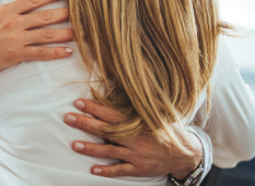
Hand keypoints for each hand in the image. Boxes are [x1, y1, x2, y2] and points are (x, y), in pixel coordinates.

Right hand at [0, 0, 73, 96]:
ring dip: (66, 33)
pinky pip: (40, 53)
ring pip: (46, 34)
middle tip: (81, 11)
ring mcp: (16, 40)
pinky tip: (68, 51)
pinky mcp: (16, 55)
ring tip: (82, 32)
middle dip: (64, 13)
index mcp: (3, 11)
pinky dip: (56, 52)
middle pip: (44, 16)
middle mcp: (13, 23)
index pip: (31, 0)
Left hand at [64, 99, 201, 179]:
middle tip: (68, 118)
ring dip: (91, 148)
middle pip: (106, 131)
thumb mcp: (156, 114)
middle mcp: (135, 139)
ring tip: (74, 145)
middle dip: (86, 124)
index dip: (94, 108)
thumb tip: (119, 85)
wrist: (186, 153)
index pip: (112, 114)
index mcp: (138, 123)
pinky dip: (107, 170)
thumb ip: (137, 105)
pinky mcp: (139, 169)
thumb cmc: (167, 129)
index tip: (78, 102)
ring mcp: (136, 155)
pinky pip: (120, 170)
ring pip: (109, 151)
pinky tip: (93, 169)